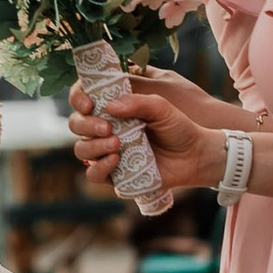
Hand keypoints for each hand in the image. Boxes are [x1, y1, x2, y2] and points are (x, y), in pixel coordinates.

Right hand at [68, 68, 227, 195]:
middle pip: (76, 124)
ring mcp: (108, 152)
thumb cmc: (179, 127)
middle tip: (106, 127)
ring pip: (81, 150)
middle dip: (85, 125)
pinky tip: (115, 160)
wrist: (196, 156)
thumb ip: (137, 102)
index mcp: (114, 109)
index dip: (78, 97)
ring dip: (93, 146)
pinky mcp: (115, 175)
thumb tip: (109, 107)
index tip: (88, 103)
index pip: (83, 98)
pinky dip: (99, 168)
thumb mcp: (161, 108)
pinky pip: (93, 175)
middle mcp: (106, 130)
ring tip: (116, 144)